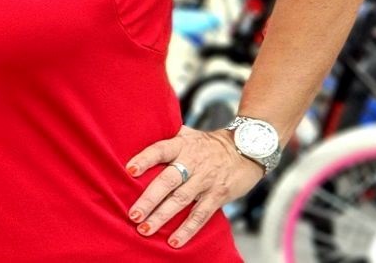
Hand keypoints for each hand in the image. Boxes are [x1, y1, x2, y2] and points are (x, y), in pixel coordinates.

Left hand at [123, 126, 262, 248]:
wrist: (246, 150)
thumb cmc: (209, 144)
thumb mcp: (188, 135)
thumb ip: (168, 138)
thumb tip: (138, 135)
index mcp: (182, 145)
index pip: (160, 150)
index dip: (145, 159)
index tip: (129, 170)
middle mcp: (192, 162)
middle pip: (168, 180)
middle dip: (149, 199)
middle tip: (133, 214)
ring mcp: (205, 180)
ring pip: (181, 200)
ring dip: (162, 216)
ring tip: (145, 229)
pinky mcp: (218, 196)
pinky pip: (200, 215)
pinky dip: (187, 229)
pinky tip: (174, 241)